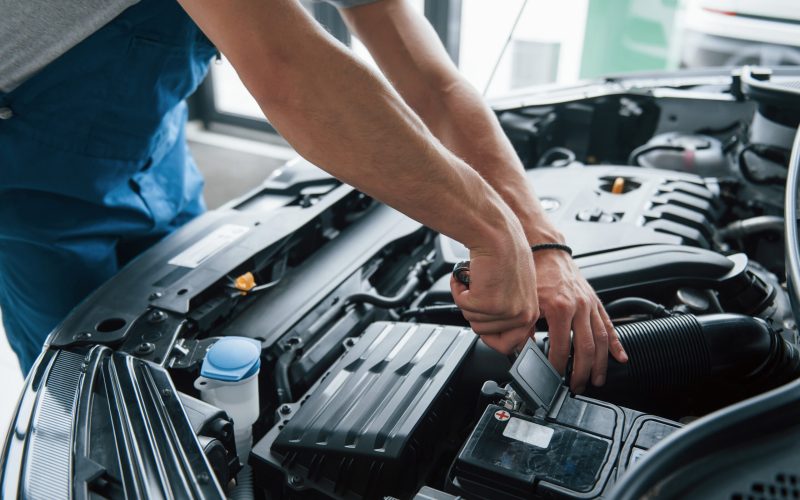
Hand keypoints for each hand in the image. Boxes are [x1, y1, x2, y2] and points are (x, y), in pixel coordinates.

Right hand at [450, 240, 539, 353]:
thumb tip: (499, 336)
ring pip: (472, 320)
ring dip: (468, 299)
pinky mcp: (488, 303)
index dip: (491, 335)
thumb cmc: (505, 255)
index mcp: (531, 314)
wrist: (496, 234)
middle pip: (484, 333)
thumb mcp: (515, 291)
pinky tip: (470, 276)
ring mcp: (505, 311)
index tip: (484, 323)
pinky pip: (462, 306)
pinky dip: (459, 290)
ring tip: (478, 280)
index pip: (509, 345)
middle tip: (482, 291)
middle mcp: (522, 315)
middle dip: (475, 312)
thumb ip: (510, 314)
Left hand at [533, 250, 627, 392]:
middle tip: (577, 387)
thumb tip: (520, 349)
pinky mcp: (596, 302)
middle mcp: (579, 307)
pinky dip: (616, 343)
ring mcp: (590, 305)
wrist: (547, 250)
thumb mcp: (526, 301)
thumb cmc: (535, 272)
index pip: (562, 347)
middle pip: (586, 348)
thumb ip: (524, 327)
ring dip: (601, 363)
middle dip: (583, 372)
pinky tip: (621, 357)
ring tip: (598, 380)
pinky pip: (609, 325)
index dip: (558, 366)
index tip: (554, 377)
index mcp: (560, 308)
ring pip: (601, 340)